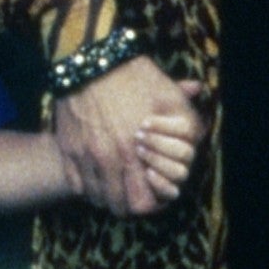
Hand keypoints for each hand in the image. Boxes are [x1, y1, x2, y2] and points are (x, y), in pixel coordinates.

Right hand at [53, 56, 204, 217]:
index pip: (143, 204)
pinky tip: (97, 176)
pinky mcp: (67, 149)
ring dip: (107, 197)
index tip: (154, 196)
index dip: (151, 205)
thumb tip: (200, 138)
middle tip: (134, 195)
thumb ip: (188, 123)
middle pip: (118, 207)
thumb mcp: (169, 98)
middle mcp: (108, 160)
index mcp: (135, 153)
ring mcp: (84, 156)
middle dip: (128, 206)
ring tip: (115, 187)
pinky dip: (87, 187)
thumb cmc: (133, 78)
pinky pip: (76, 185)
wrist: (90, 61)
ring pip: (96, 198)